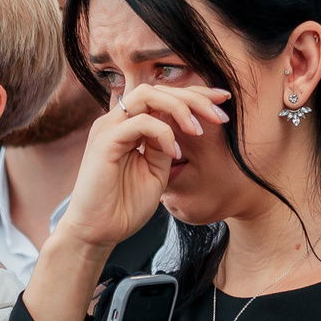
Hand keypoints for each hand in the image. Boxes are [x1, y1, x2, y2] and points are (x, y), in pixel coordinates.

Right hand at [52, 84, 227, 254]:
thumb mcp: (156, 171)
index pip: (163, 96)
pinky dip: (163, 133)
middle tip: (219, 115)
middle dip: (194, 97)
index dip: (194, 94)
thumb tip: (183, 127)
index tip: (223, 102)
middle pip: (158, 89)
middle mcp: (117, 121)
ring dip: (179, 107)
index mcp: (129, 125)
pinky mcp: (105, 142)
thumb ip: (165, 146)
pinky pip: (140, 123)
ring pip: (147, 95)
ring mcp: (109, 128)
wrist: (98, 231)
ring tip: (198, 131)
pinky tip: (175, 153)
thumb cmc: (124, 205)